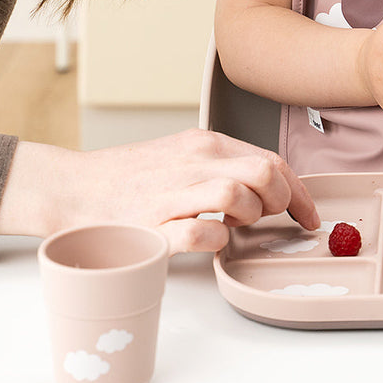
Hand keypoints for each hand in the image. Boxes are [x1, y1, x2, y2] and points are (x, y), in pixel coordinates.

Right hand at [0, 129, 320, 253]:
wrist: (75, 188)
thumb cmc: (128, 177)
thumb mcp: (180, 156)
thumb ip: (220, 164)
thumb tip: (263, 185)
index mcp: (203, 143)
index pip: (269, 159)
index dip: (297, 190)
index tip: (307, 213)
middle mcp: (193, 160)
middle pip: (263, 171)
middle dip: (280, 200)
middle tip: (269, 219)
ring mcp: (174, 191)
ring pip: (237, 193)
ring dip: (248, 215)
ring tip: (236, 226)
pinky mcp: (155, 224)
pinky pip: (202, 230)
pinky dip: (216, 238)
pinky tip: (211, 240)